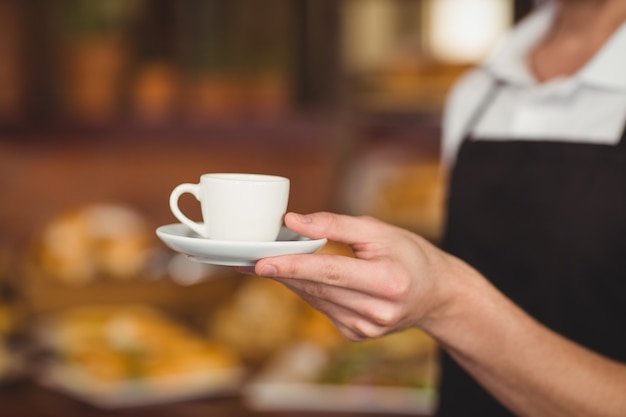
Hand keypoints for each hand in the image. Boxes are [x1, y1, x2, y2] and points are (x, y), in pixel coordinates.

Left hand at [253, 212, 468, 340]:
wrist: (435, 293)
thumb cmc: (408, 254)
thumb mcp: (378, 230)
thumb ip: (335, 224)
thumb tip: (293, 221)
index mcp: (388, 282)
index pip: (331, 272)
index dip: (294, 266)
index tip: (261, 262)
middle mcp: (377, 311)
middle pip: (317, 288)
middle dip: (282, 271)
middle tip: (249, 257)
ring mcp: (366, 329)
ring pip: (315, 300)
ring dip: (292, 281)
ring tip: (270, 262)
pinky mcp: (357, 335)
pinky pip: (323, 309)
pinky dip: (310, 291)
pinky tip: (303, 278)